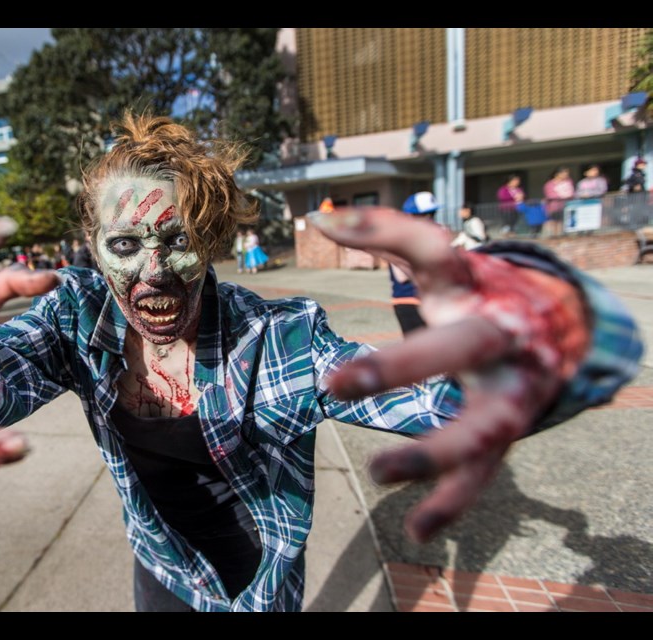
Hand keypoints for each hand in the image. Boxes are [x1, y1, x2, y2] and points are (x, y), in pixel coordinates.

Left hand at [309, 207, 589, 542]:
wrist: (563, 325)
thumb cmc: (483, 293)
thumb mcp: (443, 264)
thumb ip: (385, 238)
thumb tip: (318, 219)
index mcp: (477, 286)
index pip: (434, 251)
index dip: (385, 234)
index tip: (327, 224)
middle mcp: (502, 337)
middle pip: (460, 349)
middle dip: (404, 366)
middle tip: (338, 383)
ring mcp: (514, 390)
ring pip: (484, 427)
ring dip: (434, 455)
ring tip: (378, 473)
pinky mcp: (511, 430)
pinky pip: (484, 472)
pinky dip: (451, 503)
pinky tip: (416, 530)